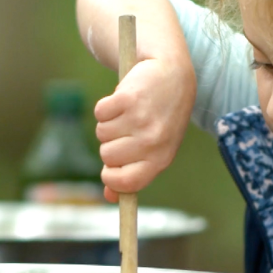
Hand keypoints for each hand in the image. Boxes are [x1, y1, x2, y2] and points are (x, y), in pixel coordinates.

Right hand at [94, 57, 194, 202]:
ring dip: (110, 123)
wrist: (173, 75)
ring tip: (131, 113)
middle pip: (107, 156)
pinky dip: (106, 106)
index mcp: (162, 158)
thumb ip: (134, 172)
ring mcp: (140, 120)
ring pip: (101, 133)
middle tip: (130, 129)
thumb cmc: (163, 118)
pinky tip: (125, 100)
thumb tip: (109, 197)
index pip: (127, 183)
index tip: (111, 169)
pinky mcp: (127, 98)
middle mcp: (153, 141)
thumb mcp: (157, 147)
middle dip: (111, 144)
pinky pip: (99, 112)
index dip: (112, 178)